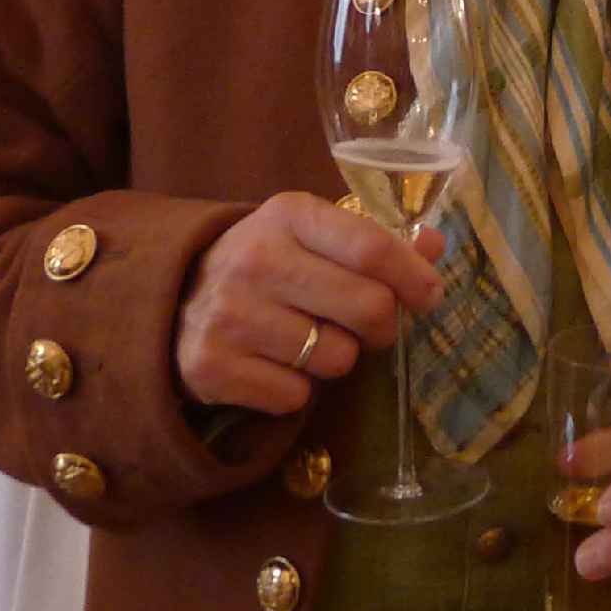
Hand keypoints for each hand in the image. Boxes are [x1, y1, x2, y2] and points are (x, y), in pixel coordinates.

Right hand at [172, 194, 444, 412]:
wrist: (176, 297)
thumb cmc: (268, 262)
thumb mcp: (314, 235)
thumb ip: (377, 240)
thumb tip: (435, 247)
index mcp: (290, 215)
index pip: (373, 248)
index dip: (414, 277)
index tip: (429, 296)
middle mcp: (256, 259)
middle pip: (369, 307)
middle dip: (383, 325)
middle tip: (371, 327)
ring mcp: (230, 314)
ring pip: (337, 358)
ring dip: (338, 357)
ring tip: (310, 339)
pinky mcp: (211, 366)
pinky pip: (296, 395)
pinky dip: (296, 389)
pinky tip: (275, 364)